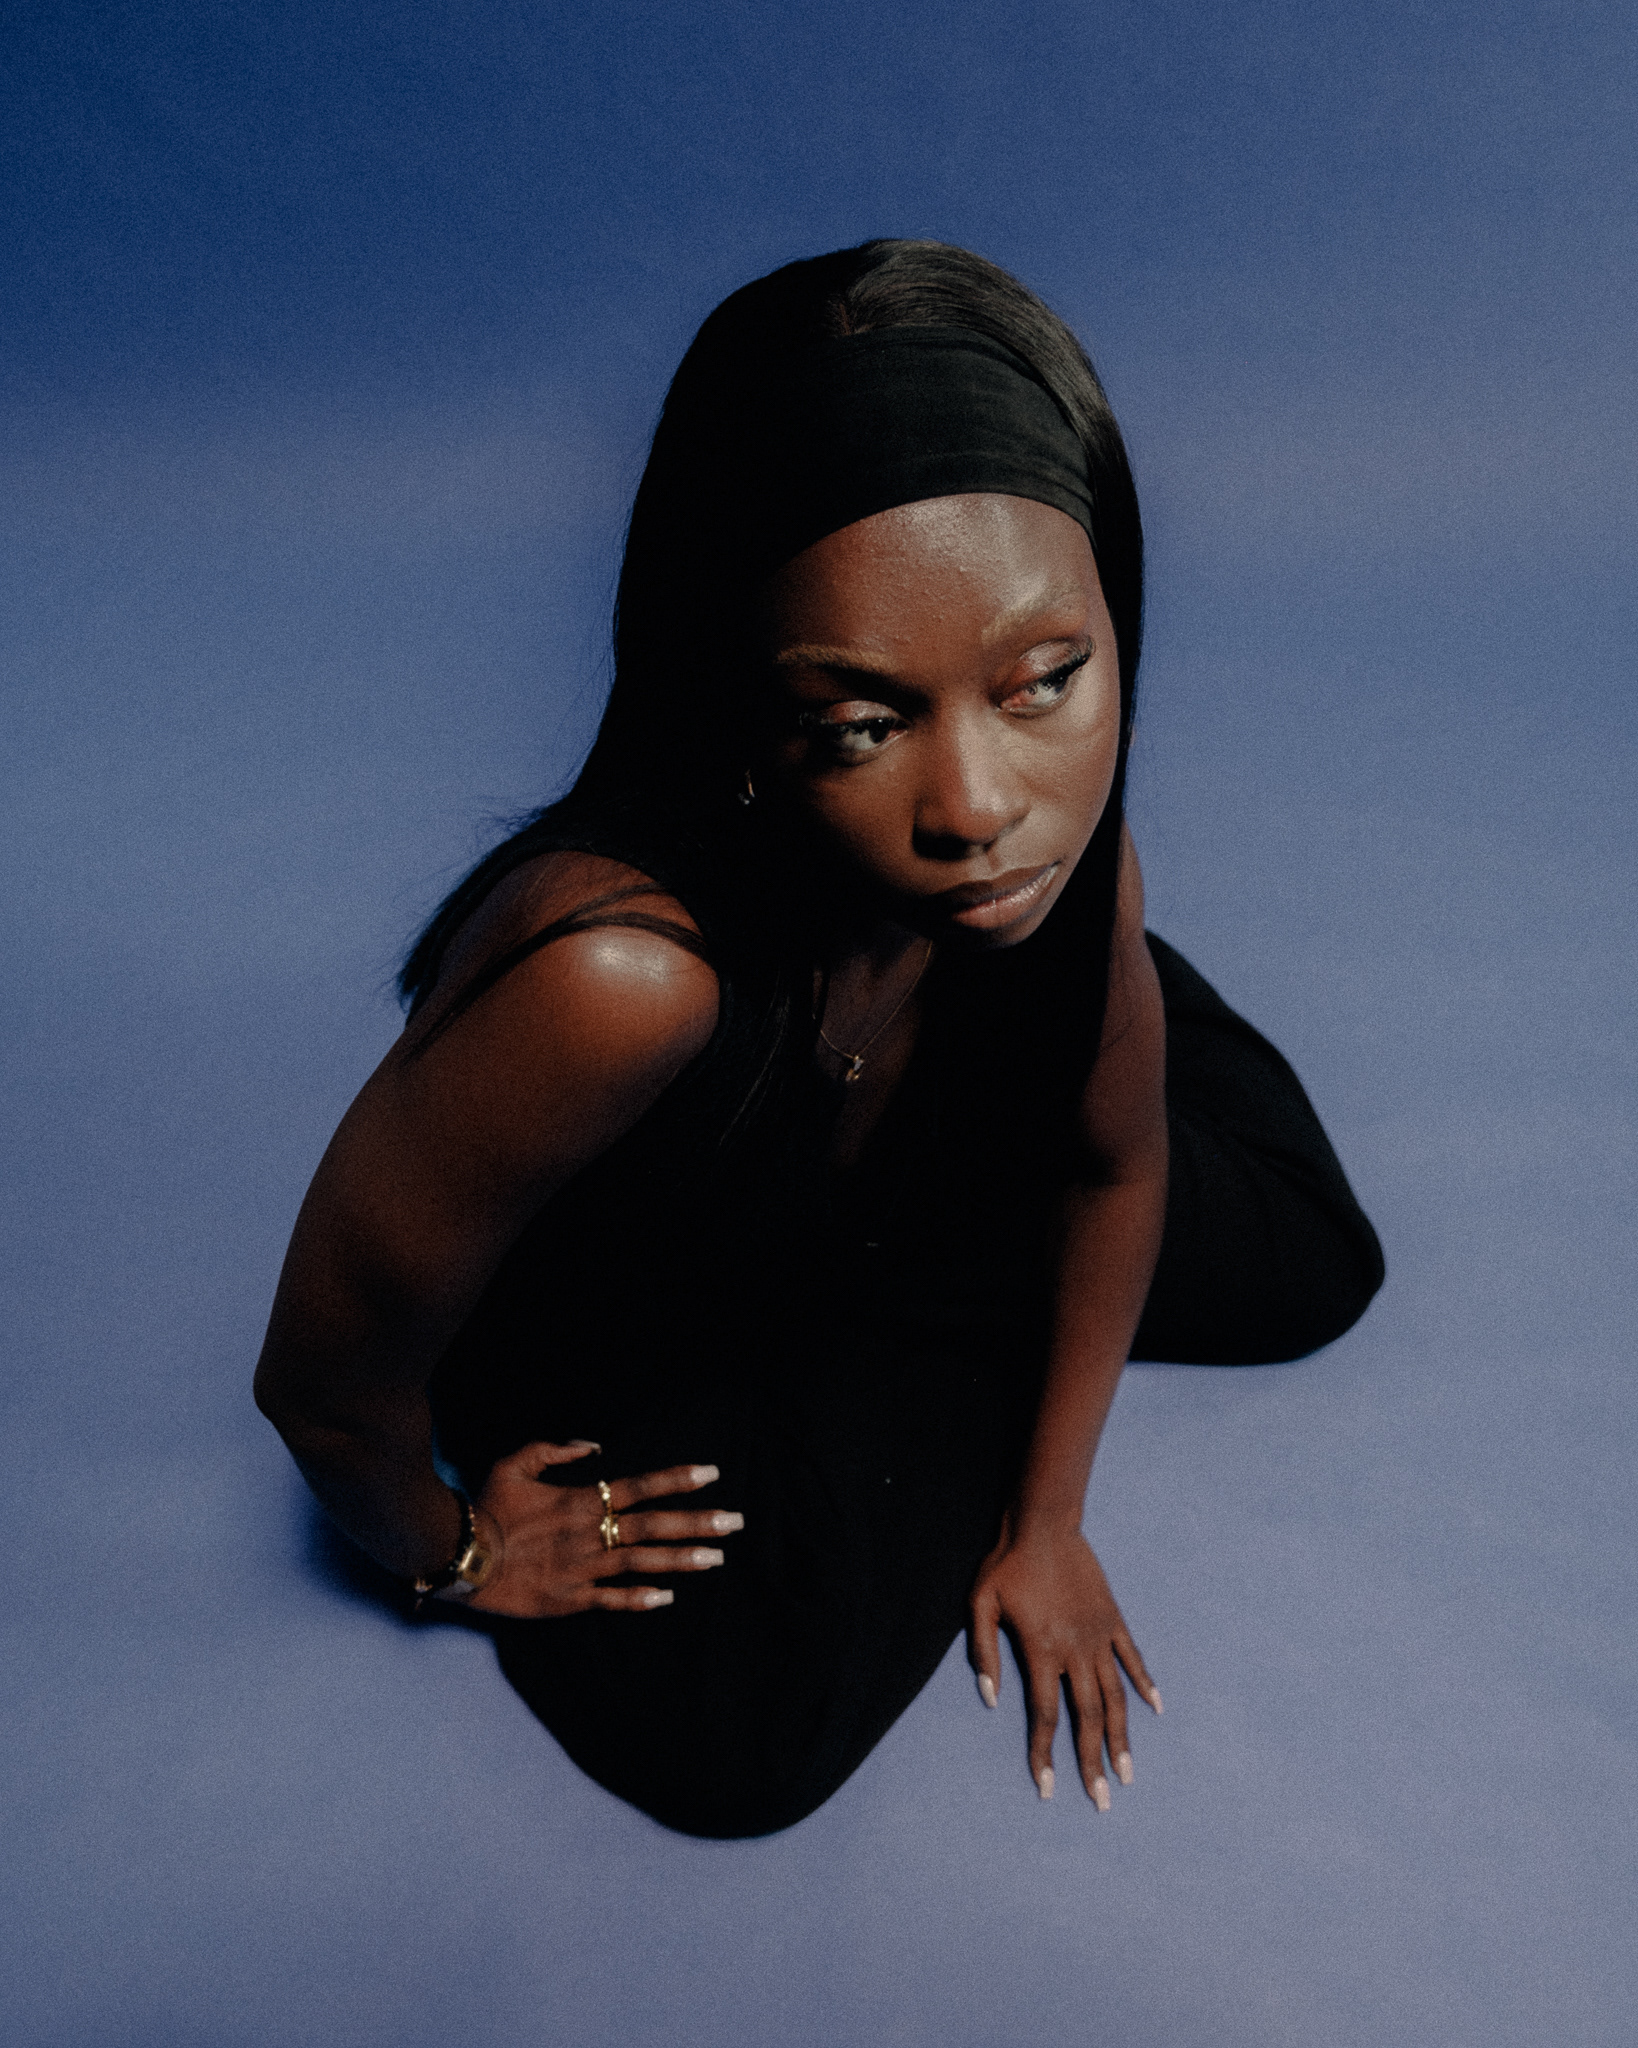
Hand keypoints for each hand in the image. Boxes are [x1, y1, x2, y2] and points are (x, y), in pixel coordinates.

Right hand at [461, 1439, 744, 1618]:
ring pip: (641, 1563)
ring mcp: (583, 1569)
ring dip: (681, 1561)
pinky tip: (667, 1598)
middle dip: (697, 1523)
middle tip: (736, 1523)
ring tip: (717, 1558)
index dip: (676, 1480)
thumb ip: (555, 1450)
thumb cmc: (487, 1506)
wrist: (460, 1555)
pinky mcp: (569, 1598)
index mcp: (580, 1501)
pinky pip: (611, 1599)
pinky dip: (639, 1599)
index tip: (712, 1474)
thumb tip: (594, 1445)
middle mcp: (589, 1534)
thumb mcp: (514, 1463)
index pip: (640, 1487)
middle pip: (653, 1526)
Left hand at [966, 1512, 1160, 1807]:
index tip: (1048, 1789)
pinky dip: (1145, 1685)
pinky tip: (1156, 1710)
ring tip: (1128, 1773)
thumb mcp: (980, 1604)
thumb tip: (990, 1700)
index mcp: (1042, 1651)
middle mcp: (1075, 1650)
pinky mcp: (1113, 1620)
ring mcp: (1099, 1636)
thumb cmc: (1006, 1564)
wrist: (1043, 1523)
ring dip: (1121, 1737)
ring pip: (1115, 1696)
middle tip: (1102, 1801)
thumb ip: (984, 1653)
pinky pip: (1132, 1659)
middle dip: (1093, 1763)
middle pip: (1087, 1718)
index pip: (1045, 1716)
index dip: (1045, 1755)